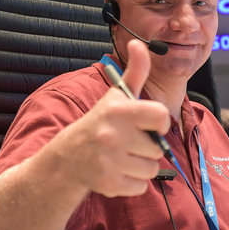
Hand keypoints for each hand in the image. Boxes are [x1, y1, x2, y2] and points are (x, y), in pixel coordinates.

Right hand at [46, 39, 169, 196]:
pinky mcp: (108, 183)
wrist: (68, 157)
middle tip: (129, 142)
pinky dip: (133, 183)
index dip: (160, 122)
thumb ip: (135, 71)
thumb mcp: (117, 96)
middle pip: (158, 148)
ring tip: (123, 156)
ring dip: (141, 166)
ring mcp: (109, 160)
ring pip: (151, 170)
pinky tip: (118, 171)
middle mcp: (113, 135)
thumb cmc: (101, 122)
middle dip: (148, 147)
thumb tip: (138, 42)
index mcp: (120, 111)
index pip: (161, 117)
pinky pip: (141, 187)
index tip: (149, 123)